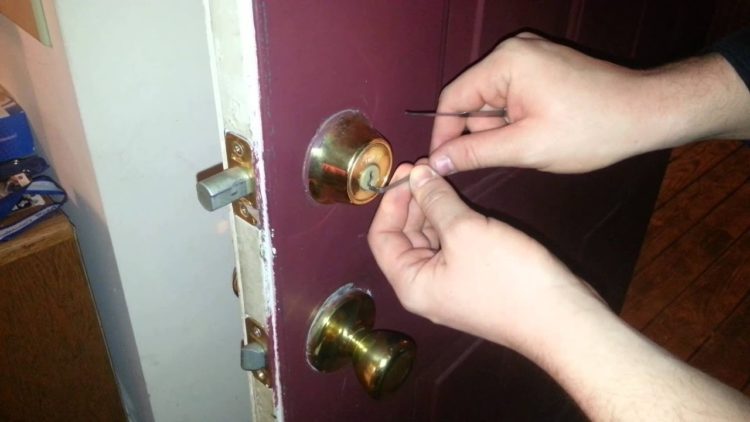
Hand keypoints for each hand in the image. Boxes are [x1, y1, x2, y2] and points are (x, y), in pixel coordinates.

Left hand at [368, 163, 603, 354]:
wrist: (562, 318)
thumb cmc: (507, 277)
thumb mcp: (465, 231)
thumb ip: (436, 200)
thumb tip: (416, 175)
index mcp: (410, 283)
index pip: (381, 238)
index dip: (390, 202)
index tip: (406, 172)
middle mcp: (424, 288)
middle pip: (404, 238)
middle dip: (412, 202)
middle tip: (426, 167)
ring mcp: (450, 285)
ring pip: (430, 240)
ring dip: (432, 209)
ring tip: (442, 177)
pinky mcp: (474, 280)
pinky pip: (452, 247)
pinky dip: (452, 222)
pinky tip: (460, 199)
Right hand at [429, 33, 749, 174]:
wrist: (646, 113)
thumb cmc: (592, 130)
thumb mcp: (526, 148)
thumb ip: (475, 152)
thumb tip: (438, 162)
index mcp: (505, 63)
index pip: (452, 99)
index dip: (444, 135)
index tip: (442, 165)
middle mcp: (514, 51)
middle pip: (472, 99)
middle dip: (482, 132)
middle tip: (507, 156)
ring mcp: (531, 56)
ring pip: (493, 101)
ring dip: (503, 128)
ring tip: (532, 144)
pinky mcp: (543, 66)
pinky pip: (512, 95)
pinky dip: (517, 118)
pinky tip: (539, 133)